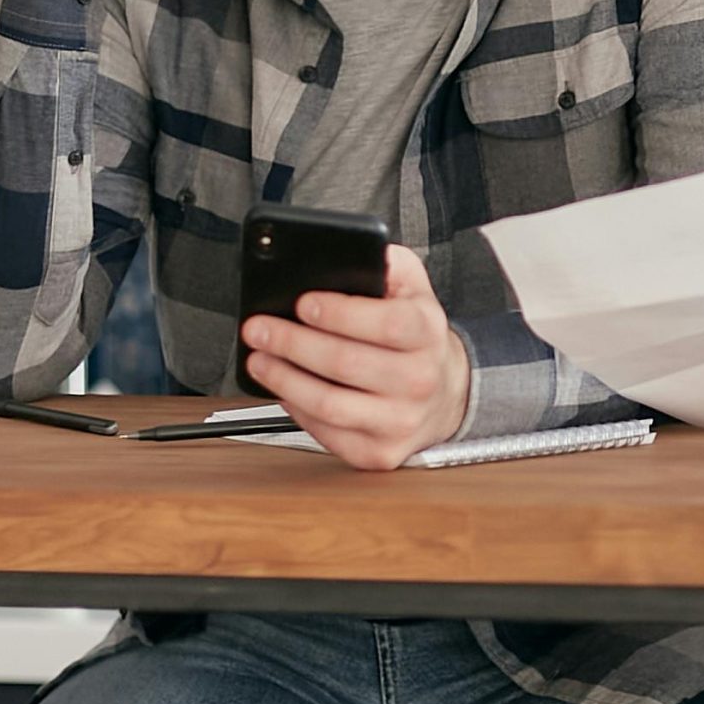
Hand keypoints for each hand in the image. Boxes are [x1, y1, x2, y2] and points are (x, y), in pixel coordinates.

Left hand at [239, 245, 472, 470]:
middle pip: (347, 363)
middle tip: (259, 328)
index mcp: (427, 332)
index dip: (341, 313)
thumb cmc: (415, 336)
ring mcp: (401, 421)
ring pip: (330, 404)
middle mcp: (420, 380)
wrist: (444, 393)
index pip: (387, 324)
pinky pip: (327, 432)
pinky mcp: (380, 453)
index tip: (303, 303)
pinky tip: (282, 388)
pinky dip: (296, 409)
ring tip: (259, 358)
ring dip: (284, 379)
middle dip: (293, 342)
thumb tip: (349, 251)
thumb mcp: (412, 288)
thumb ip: (385, 263)